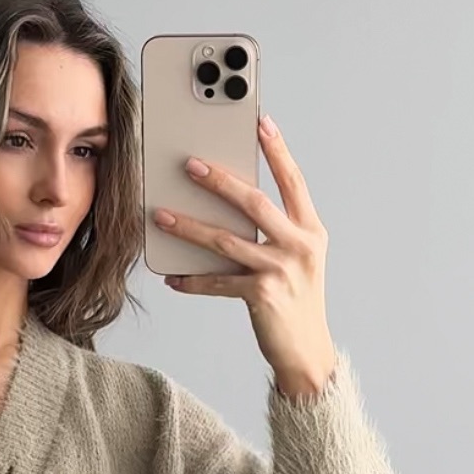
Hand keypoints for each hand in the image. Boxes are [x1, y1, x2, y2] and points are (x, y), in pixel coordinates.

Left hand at [153, 115, 337, 397]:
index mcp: (312, 230)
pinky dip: (193, 280)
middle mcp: (300, 245)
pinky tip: (172, 277)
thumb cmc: (296, 301)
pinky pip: (218, 282)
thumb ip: (274, 232)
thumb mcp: (296, 259)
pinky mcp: (262, 296)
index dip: (277, 150)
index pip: (293, 180)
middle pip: (254, 202)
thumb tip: (227, 206)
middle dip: (220, 181)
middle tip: (190, 165)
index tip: (260, 121)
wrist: (307, 351)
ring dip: (190, 227)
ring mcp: (282, 270)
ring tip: (161, 216)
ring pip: (226, 240)